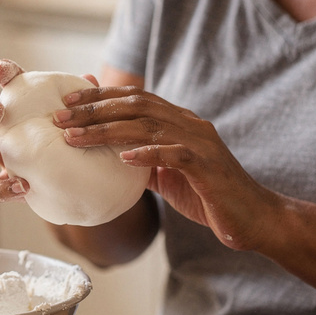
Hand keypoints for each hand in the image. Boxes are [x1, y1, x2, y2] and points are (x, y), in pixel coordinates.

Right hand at [0, 59, 102, 203]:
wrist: (91, 186)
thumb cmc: (83, 141)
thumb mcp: (86, 121)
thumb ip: (84, 103)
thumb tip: (90, 79)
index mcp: (23, 101)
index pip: (6, 79)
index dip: (1, 72)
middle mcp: (4, 125)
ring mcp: (0, 155)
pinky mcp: (5, 185)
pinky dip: (1, 188)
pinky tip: (22, 187)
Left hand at [53, 84, 278, 248]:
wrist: (254, 219)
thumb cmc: (211, 198)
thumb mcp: (170, 177)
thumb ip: (146, 161)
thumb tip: (114, 155)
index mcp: (180, 122)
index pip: (136, 98)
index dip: (101, 95)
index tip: (68, 99)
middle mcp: (190, 125)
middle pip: (136, 105)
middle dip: (95, 109)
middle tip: (61, 116)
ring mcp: (201, 144)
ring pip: (149, 126)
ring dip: (108, 130)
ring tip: (76, 137)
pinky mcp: (208, 167)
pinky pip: (175, 155)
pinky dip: (148, 153)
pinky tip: (123, 156)